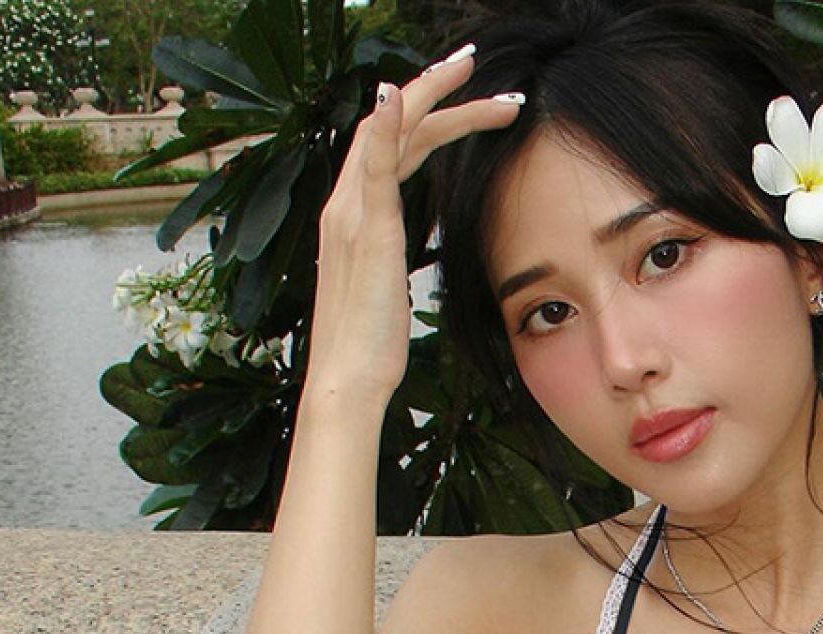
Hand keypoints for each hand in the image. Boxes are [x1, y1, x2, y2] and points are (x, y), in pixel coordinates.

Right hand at [303, 45, 522, 405]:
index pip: (390, 146)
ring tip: (473, 71)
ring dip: (432, 95)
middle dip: (434, 89)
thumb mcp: (387, 288)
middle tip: (477, 64)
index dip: (424, 114)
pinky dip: (386, 127)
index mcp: (353, 215)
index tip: (463, 96)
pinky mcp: (365, 231)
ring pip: (389, 132)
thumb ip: (392, 253)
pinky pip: (374, 167)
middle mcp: (345, 203)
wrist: (348, 379)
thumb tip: (406, 244)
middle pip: (390, 125)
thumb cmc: (370, 345)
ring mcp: (351, 213)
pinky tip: (399, 95)